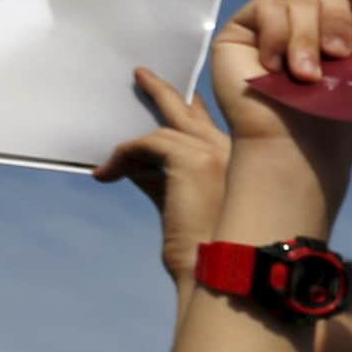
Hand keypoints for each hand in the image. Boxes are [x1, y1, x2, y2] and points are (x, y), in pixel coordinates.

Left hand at [93, 69, 231, 288]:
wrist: (221, 275)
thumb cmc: (209, 253)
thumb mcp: (185, 209)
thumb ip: (163, 182)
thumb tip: (130, 166)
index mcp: (245, 166)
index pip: (212, 128)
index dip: (191, 114)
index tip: (180, 102)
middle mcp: (237, 152)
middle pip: (192, 113)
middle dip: (164, 93)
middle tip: (142, 76)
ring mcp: (216, 151)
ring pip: (162, 131)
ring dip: (130, 148)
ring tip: (108, 162)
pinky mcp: (191, 159)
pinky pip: (143, 144)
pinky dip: (120, 158)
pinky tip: (106, 175)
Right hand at [209, 0, 351, 207]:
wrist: (299, 147)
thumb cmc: (335, 121)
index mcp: (339, 42)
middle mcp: (306, 33)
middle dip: (338, 21)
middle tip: (340, 57)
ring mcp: (273, 32)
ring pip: (298, 1)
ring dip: (305, 39)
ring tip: (305, 78)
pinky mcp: (242, 32)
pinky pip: (267, 6)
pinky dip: (277, 35)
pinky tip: (275, 69)